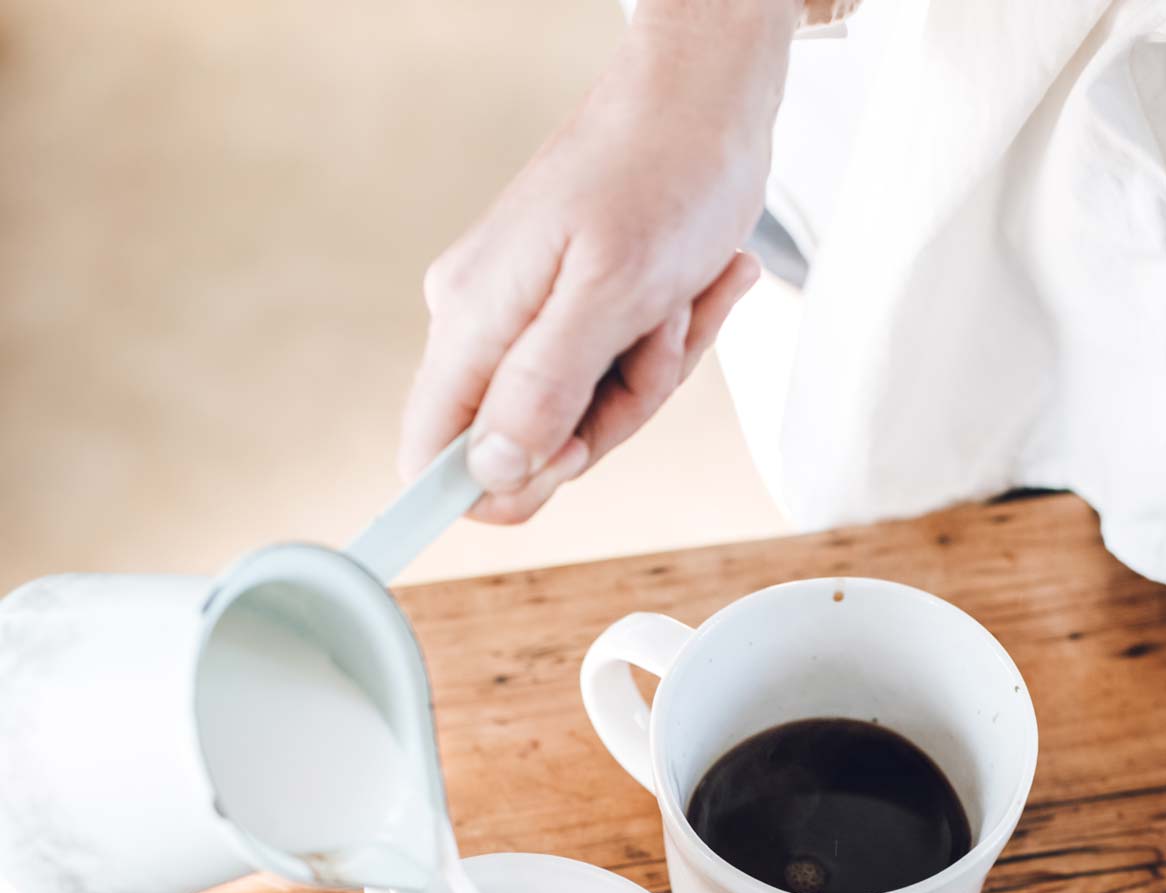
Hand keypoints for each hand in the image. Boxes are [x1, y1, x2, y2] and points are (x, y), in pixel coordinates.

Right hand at [398, 0, 795, 521]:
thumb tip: (488, 472)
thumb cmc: (661, 172)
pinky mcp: (572, 320)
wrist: (705, 100)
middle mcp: (485, 328)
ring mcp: (529, 325)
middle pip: (525, 449)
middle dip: (607, 417)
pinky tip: (692, 294)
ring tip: (672, 303)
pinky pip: (613, 382)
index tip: (568, 456)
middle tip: (646, 344)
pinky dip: (662, 350)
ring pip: (582, 419)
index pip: (429, 457)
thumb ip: (543, 388)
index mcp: (471, 322)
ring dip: (649, 377)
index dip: (492, 489)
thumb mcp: (611, 290)